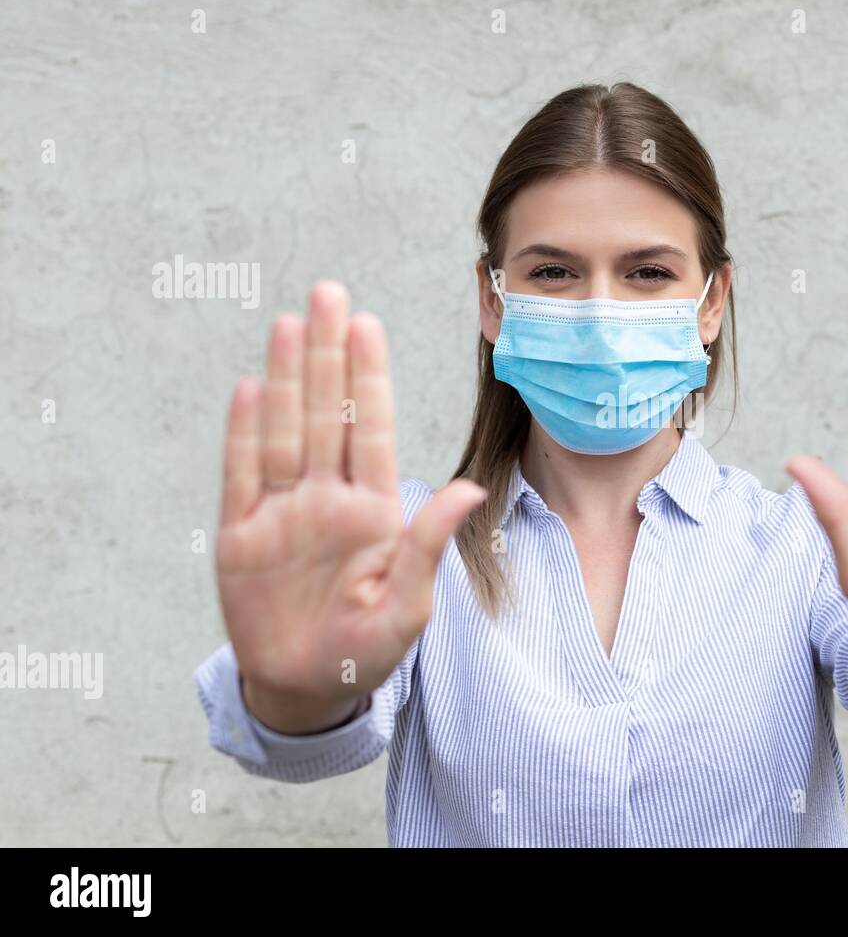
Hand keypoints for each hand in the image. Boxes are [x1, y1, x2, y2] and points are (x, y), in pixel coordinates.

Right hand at [216, 281, 484, 733]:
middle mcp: (327, 498)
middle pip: (325, 412)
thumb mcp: (407, 605)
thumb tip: (470, 490)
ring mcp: (283, 513)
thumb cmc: (367, 651)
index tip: (367, 324)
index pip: (369, 429)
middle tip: (328, 292)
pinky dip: (244, 433)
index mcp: (372, 510)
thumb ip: (428, 544)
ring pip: (284, 430)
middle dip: (327, 354)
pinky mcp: (242, 536)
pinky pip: (241, 475)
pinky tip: (251, 388)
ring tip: (291, 322)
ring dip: (287, 377)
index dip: (367, 376)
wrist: (308, 689)